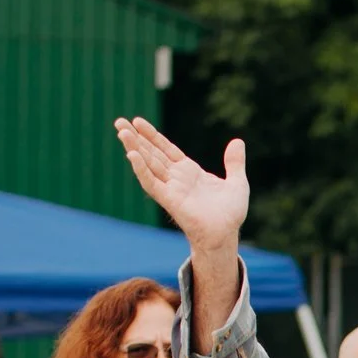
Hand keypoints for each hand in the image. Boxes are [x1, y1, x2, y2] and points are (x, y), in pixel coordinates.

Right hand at [114, 117, 248, 250]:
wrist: (226, 235)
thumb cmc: (230, 214)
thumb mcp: (237, 183)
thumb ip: (234, 163)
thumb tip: (237, 141)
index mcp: (189, 172)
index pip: (166, 149)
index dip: (153, 136)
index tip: (138, 122)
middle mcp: (176, 178)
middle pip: (152, 153)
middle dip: (136, 138)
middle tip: (119, 122)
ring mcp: (171, 188)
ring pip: (148, 164)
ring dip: (134, 148)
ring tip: (122, 131)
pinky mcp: (169, 199)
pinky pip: (151, 182)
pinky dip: (141, 169)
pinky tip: (132, 155)